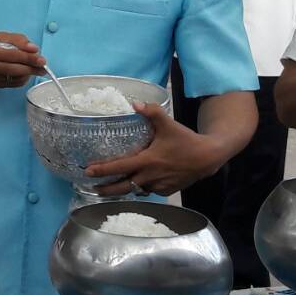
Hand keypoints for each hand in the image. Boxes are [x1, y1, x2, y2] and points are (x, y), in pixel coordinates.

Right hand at [0, 33, 44, 87]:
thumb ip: (14, 39)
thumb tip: (33, 48)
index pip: (11, 54)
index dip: (28, 57)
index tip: (41, 58)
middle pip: (13, 69)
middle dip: (31, 68)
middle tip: (43, 67)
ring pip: (12, 78)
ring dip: (27, 75)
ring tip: (36, 70)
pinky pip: (9, 84)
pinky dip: (20, 80)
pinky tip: (24, 75)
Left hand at [86, 102, 225, 196]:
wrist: (208, 158)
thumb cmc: (186, 140)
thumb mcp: (168, 124)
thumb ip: (152, 112)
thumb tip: (135, 103)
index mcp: (147, 161)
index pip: (119, 167)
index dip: (102, 170)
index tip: (87, 171)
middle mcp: (150, 177)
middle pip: (122, 187)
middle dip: (105, 189)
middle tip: (92, 187)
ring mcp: (159, 186)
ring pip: (136, 190)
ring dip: (124, 189)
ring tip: (110, 187)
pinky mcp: (167, 191)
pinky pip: (149, 191)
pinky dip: (141, 188)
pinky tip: (136, 183)